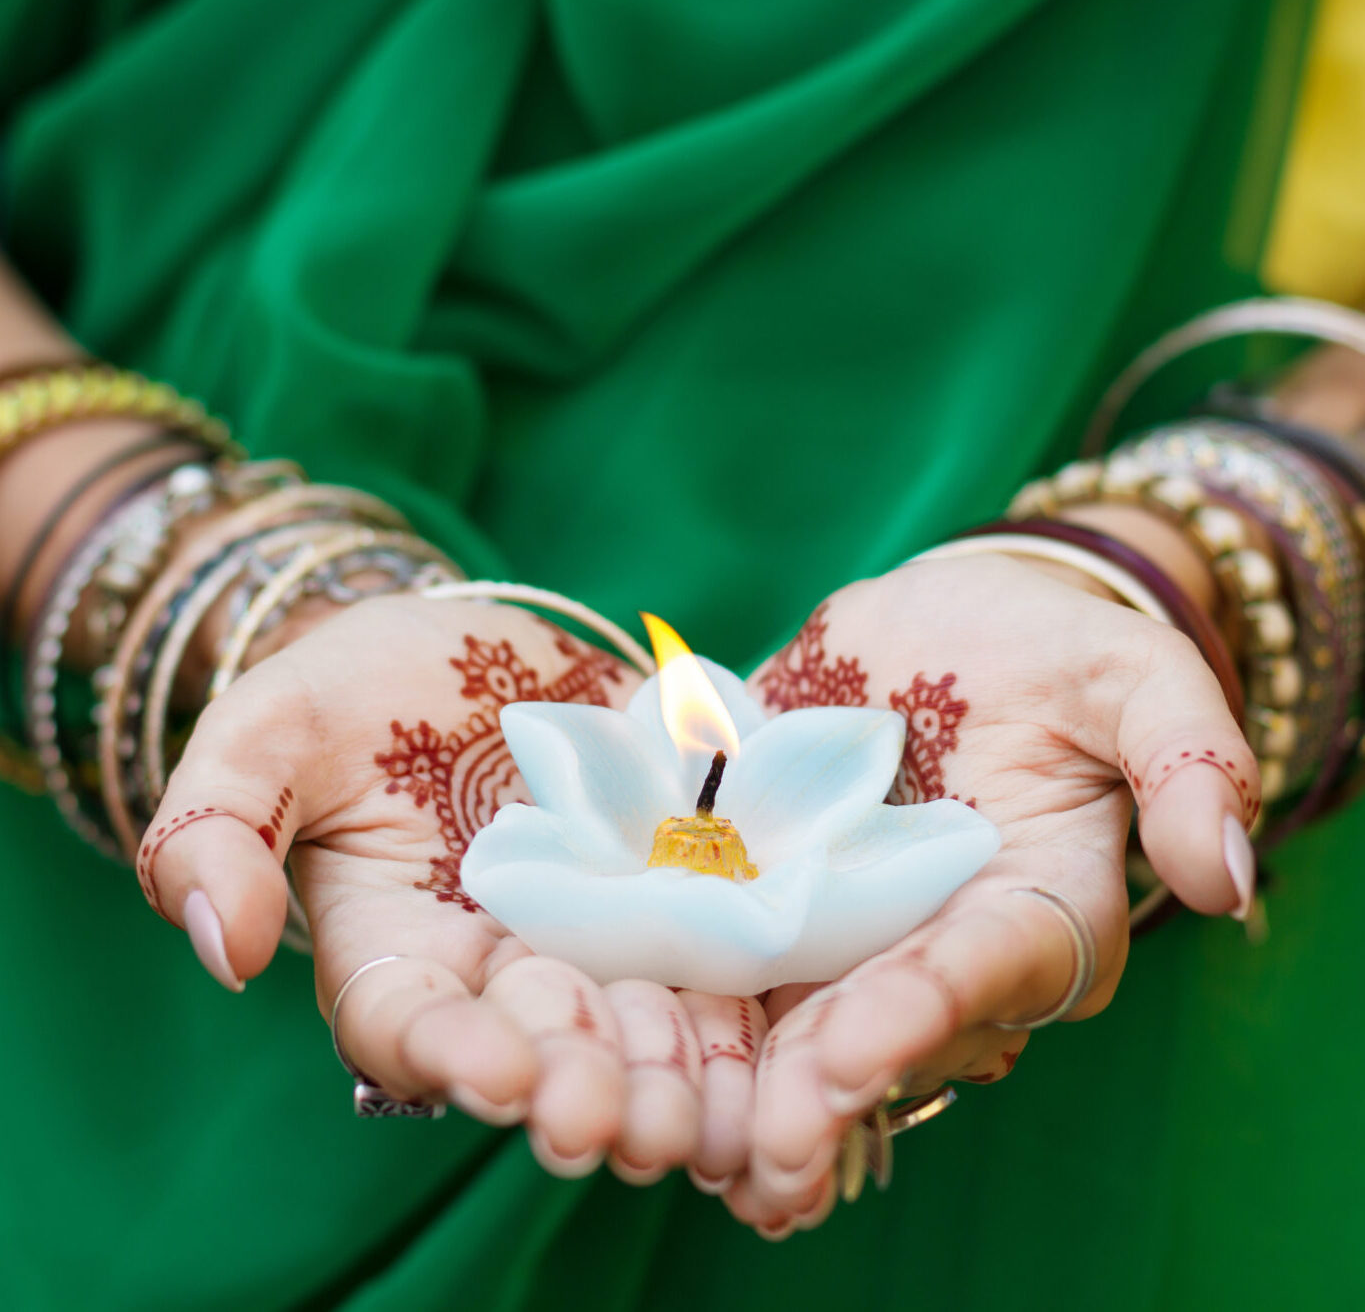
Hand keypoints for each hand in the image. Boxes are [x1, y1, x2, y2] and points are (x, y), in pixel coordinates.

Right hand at [137, 593, 766, 1181]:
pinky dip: (744, 1006)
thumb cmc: (357, 689)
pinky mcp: (678, 890)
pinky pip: (714, 957)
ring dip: (671, 1079)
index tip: (495, 1068)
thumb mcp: (268, 728)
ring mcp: (598, 935)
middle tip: (619, 1124)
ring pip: (635, 1028)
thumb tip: (224, 948)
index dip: (449, 1053)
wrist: (474, 646)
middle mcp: (502, 967)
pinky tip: (778, 1044)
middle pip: (540, 1049)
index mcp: (397, 951)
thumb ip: (218, 827)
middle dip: (580, 1090)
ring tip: (706, 1115)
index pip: (409, 1025)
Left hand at [720, 554, 1254, 1235]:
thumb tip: (1224, 881)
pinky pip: (718, 933)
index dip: (927, 1009)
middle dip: (823, 1081)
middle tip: (760, 1145)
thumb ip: (1184, 758)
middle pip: (882, 1018)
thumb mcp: (1128, 674)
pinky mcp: (765, 883)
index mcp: (1032, 908)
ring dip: (740, 1070)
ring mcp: (842, 922)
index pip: (988, 969)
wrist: (943, 627)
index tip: (858, 1052)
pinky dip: (669, 971)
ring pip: (794, 1005)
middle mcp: (931, 940)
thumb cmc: (1048, 649)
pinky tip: (611, 1017)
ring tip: (683, 1130)